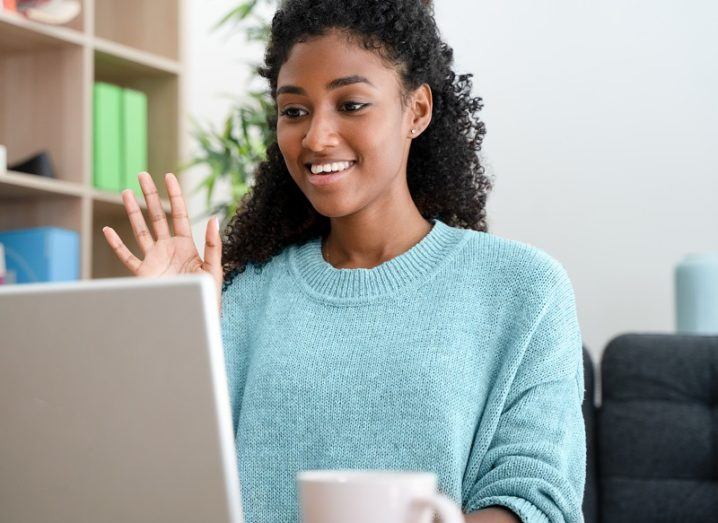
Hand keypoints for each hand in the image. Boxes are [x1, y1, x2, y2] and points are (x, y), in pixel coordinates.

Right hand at [101, 172, 222, 311]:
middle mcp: (168, 249)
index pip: (179, 214)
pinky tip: (108, 230)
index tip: (168, 176)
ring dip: (132, 212)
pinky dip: (116, 245)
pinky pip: (126, 257)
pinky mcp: (143, 275)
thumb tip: (214, 220)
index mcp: (186, 246)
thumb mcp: (213, 269)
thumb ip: (213, 245)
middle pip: (156, 216)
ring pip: (140, 230)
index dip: (174, 195)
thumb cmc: (208, 296)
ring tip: (126, 191)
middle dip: (149, 195)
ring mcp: (154, 260)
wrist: (192, 317)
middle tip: (142, 175)